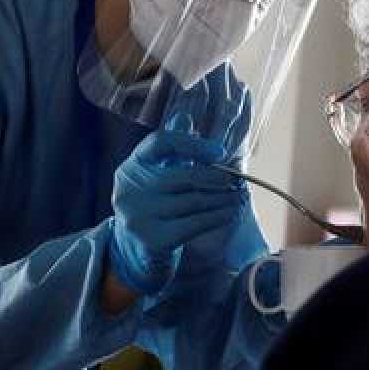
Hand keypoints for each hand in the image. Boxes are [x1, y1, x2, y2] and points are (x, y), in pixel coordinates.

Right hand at [107, 128, 247, 294]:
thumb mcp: (158, 175)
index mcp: (132, 165)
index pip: (159, 143)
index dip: (191, 143)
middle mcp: (129, 188)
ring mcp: (138, 215)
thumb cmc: (155, 206)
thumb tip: (185, 118)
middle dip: (215, 178)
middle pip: (181, 176)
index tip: (219, 152)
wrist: (136, 251)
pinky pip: (194, 224)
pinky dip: (217, 217)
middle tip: (236, 181)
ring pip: (192, 201)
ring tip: (239, 197)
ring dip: (222, 199)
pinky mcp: (152, 239)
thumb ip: (172, 149)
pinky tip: (230, 213)